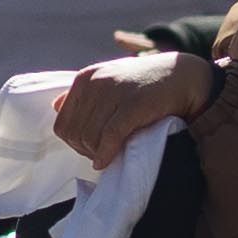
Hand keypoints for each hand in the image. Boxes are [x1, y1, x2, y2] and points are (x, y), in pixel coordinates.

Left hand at [49, 46, 215, 163]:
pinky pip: (110, 136)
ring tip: (110, 154)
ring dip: (97, 153)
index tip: (90, 148)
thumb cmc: (144, 84)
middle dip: (86, 150)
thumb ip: (83, 94)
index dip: (74, 142)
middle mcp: (96, 82)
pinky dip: (106, 153)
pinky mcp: (134, 104)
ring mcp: (115, 92)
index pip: (63, 123)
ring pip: (90, 137)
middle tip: (103, 153)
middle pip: (75, 133)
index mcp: (85, 79)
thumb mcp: (109, 81)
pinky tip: (107, 161)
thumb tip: (55, 106)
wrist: (183, 76)